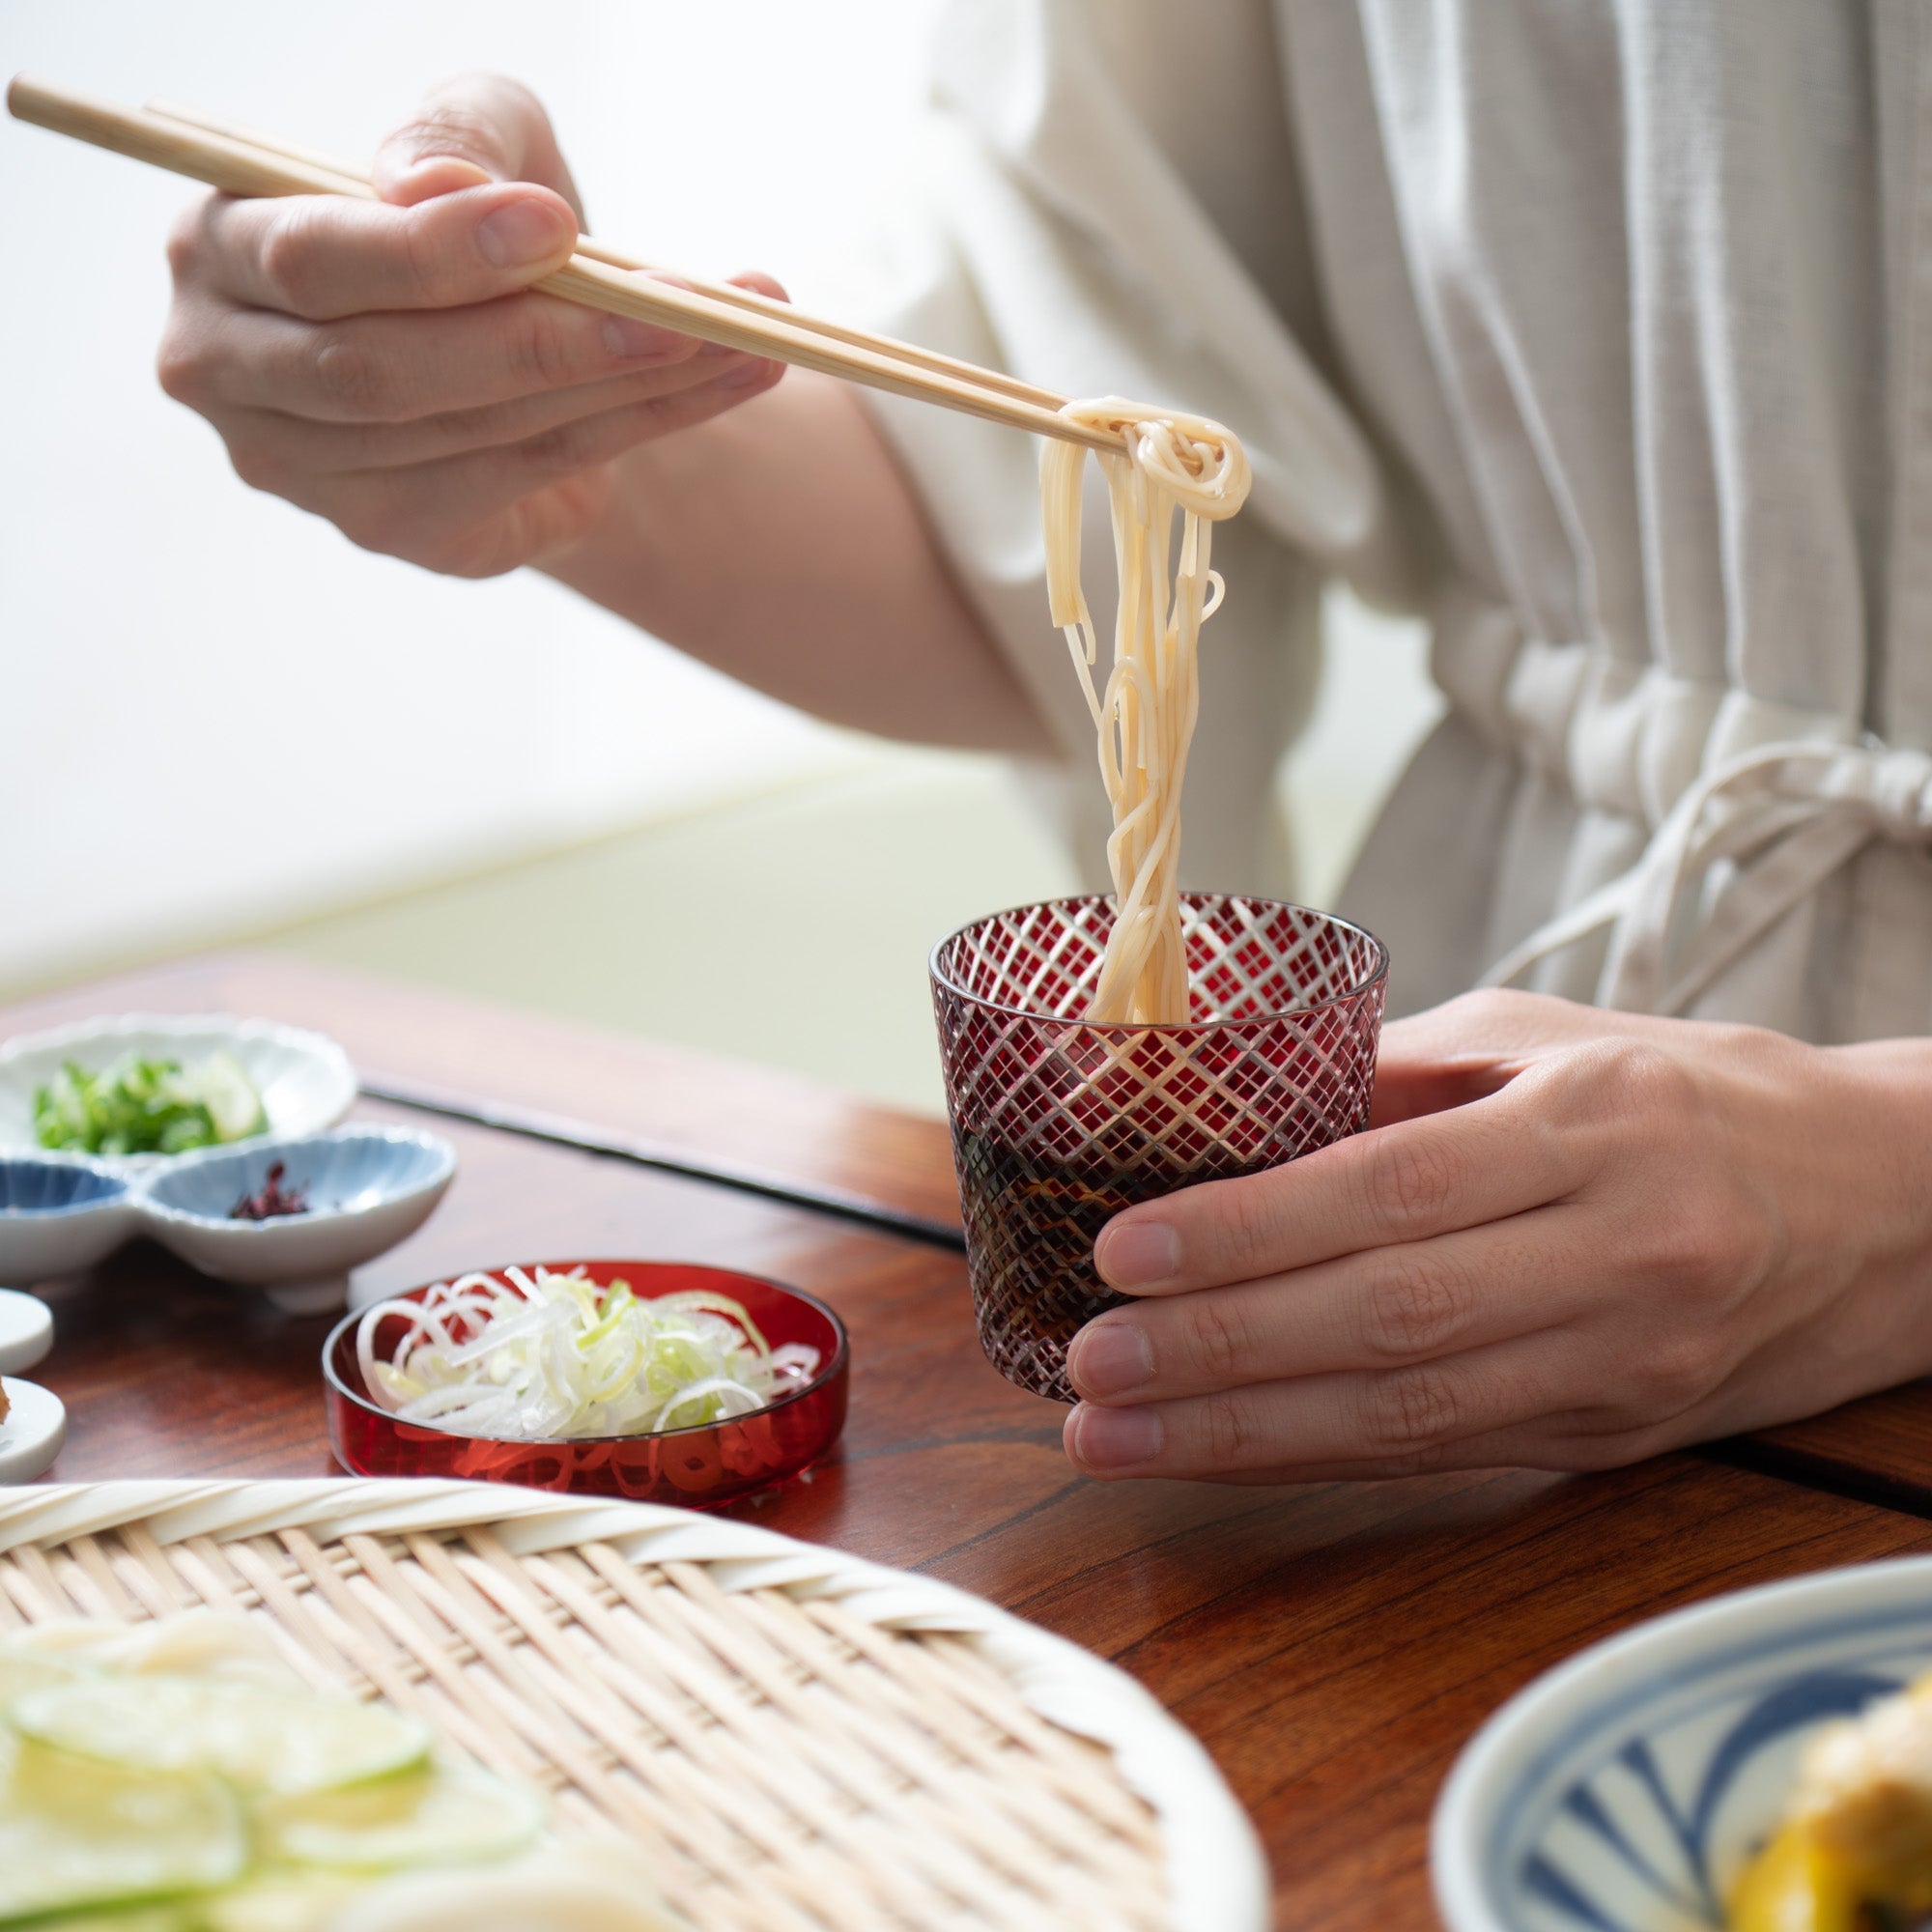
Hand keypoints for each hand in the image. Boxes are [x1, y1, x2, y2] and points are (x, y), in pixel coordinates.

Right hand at [156, 73, 783, 577]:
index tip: (557, 226)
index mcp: (217, 248)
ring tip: (741, 336)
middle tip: (684, 307)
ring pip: (473, 430)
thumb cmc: (469, 219)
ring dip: (622, 382)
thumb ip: (456, 138)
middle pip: (388, 369)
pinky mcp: (390, 525)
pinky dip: (639, 424)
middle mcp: (230, 368)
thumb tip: (438, 188)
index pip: (313, 258)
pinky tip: (728, 379)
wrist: (507, 339)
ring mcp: (304, 468)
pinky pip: (526, 476)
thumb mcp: (473, 141)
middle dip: (546, 337)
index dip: (435, 252)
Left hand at [1061, 989, 1931, 1481]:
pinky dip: (1320, 1459)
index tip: (1124, 1248)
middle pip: (1387, 1317)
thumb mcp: (1556, 1041)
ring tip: (1113, 1433)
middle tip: (1088, 1359)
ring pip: (1409, 1415)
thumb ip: (1395, 1073)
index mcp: (1598, 1126)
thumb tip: (1228, 1100)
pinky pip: (1444, 1456)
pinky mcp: (1614, 1438)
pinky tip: (1220, 1455)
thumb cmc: (1703, 1096)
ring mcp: (1623, 1365)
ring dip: (1244, 1433)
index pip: (1390, 1190)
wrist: (1898, 1210)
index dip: (1249, 1229)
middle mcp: (1619, 1255)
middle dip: (1219, 1348)